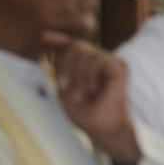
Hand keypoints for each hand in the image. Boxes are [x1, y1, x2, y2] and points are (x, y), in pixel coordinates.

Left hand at [45, 36, 140, 164]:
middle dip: (65, 66)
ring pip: (85, 51)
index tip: (43, 36)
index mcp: (86, 65)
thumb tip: (48, 38)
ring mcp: (111, 62)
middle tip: (64, 87)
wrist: (104, 129)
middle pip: (75, 45)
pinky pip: (98, 59)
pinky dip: (90, 75)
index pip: (71, 44)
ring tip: (82, 94)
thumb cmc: (85, 113)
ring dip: (78, 75)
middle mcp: (99, 60)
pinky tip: (94, 89)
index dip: (58, 38)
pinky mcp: (119, 67)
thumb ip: (57, 65)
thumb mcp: (63, 88)